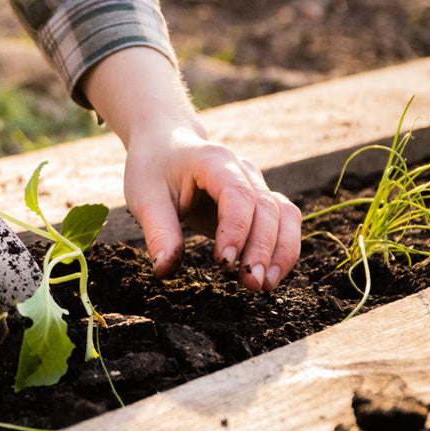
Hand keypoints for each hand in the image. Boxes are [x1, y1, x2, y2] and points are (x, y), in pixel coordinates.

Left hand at [122, 125, 301, 290]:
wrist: (166, 146)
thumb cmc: (154, 171)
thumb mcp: (145, 198)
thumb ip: (158, 233)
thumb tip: (165, 271)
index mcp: (213, 161)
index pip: (236, 194)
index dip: (236, 228)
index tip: (223, 262)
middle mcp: (242, 170)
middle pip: (265, 207)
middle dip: (262, 248)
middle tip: (250, 283)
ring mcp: (255, 184)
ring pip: (284, 215)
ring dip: (281, 251)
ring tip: (264, 285)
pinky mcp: (259, 201)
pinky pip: (284, 222)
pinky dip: (282, 249)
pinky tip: (269, 275)